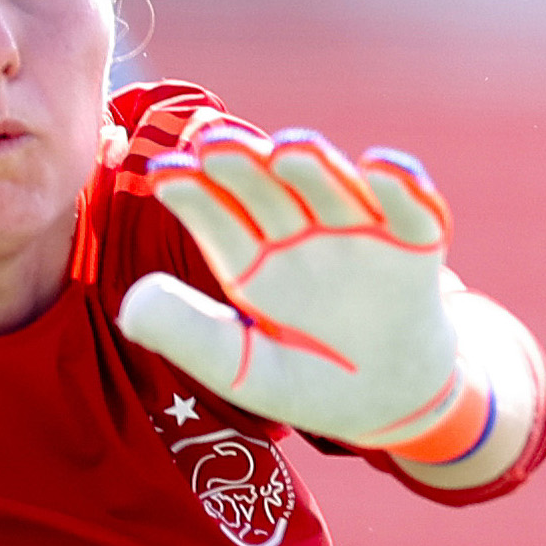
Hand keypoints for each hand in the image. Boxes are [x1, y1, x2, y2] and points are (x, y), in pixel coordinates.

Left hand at [122, 123, 479, 453]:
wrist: (393, 403)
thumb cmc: (310, 383)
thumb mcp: (245, 372)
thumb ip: (193, 337)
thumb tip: (129, 305)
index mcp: (252, 261)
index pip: (217, 218)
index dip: (193, 195)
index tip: (165, 174)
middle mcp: (301, 233)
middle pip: (268, 191)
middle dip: (243, 166)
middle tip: (216, 143)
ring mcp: (358, 231)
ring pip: (332, 189)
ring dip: (313, 167)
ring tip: (290, 150)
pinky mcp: (416, 241)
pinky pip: (412, 210)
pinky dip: (402, 188)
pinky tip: (382, 168)